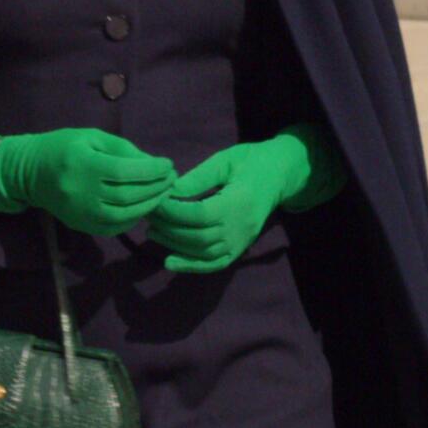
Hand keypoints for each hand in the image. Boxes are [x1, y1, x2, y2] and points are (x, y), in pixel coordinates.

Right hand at [0, 127, 176, 236]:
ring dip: (149, 205)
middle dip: (156, 187)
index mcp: (83, 165)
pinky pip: (114, 227)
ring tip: (163, 193)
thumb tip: (154, 164)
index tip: (168, 164)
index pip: (125, 172)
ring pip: (124, 216)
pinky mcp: (80, 225)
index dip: (151, 170)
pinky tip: (144, 206)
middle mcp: (81, 193)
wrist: (29, 172)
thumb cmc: (63, 147)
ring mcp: (80, 213)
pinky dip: (134, 218)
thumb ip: (122, 148)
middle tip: (171, 179)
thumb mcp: (91, 137)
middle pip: (128, 195)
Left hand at [145, 134, 307, 273]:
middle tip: (148, 215)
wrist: (279, 174)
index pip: (201, 214)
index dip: (174, 211)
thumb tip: (170, 190)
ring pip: (203, 253)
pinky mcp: (240, 249)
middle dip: (168, 228)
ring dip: (174, 245)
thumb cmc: (250, 160)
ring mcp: (242, 241)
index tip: (155, 201)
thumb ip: (198, 177)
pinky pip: (215, 264)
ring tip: (153, 231)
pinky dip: (192, 266)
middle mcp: (242, 227)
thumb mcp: (224, 160)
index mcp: (240, 201)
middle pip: (199, 236)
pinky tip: (170, 261)